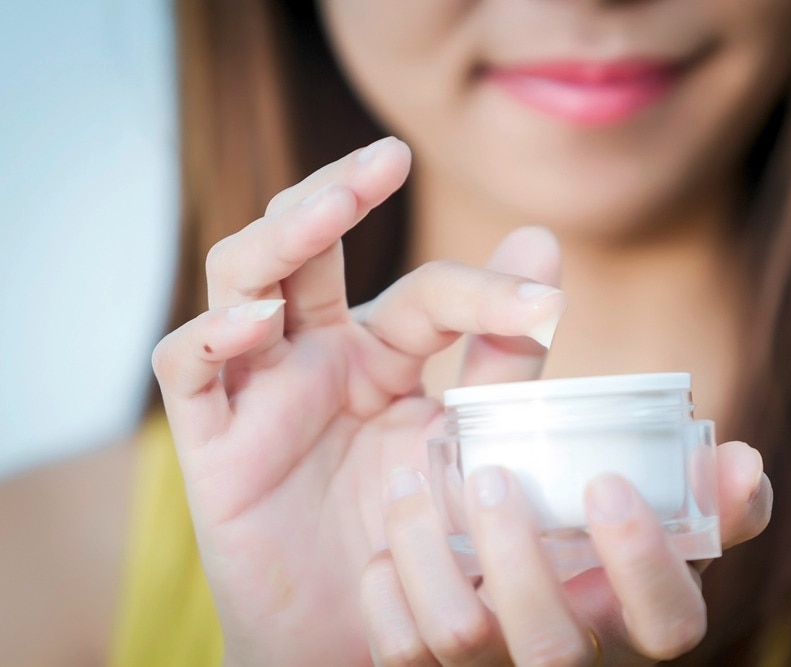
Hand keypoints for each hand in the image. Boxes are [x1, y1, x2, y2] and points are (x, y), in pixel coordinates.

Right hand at [151, 137, 568, 665]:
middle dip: (338, 193)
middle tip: (387, 158)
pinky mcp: (212, 441)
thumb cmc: (410, 537)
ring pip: (241, 279)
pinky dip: (212, 336)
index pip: (423, 292)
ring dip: (280, 238)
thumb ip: (502, 354)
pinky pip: (191, 369)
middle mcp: (314, 356)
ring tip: (329, 211)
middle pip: (305, 245)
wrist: (359, 634)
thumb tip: (544, 245)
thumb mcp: (466, 440)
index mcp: (380, 353)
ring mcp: (259, 390)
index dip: (481, 289)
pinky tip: (254, 322)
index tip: (543, 303)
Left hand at [363, 443, 770, 665]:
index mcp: (632, 619)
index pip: (670, 624)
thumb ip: (696, 489)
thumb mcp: (642, 518)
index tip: (606, 484)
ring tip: (409, 481)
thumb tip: (745, 459)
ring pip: (461, 640)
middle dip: (519, 558)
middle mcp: (572, 658)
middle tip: (493, 478)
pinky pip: (400, 652)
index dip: (644, 562)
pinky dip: (386, 589)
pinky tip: (387, 542)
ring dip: (431, 554)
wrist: (496, 588)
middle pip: (553, 646)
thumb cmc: (584, 541)